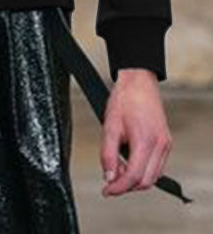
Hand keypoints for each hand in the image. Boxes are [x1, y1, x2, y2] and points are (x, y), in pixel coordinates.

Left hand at [100, 68, 172, 197]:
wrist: (138, 81)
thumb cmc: (124, 99)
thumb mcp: (109, 126)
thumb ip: (107, 154)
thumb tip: (108, 177)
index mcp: (146, 141)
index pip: (134, 176)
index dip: (118, 187)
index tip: (106, 191)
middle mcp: (160, 145)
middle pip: (146, 181)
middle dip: (126, 186)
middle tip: (109, 180)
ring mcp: (166, 144)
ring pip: (153, 176)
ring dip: (135, 179)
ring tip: (117, 167)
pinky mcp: (166, 142)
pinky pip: (156, 166)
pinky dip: (143, 170)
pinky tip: (128, 161)